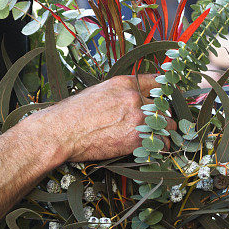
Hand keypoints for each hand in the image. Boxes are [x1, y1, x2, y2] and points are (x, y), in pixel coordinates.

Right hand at [36, 75, 174, 163]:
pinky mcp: (136, 138)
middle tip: (160, 122)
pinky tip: (158, 147)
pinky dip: (161, 145)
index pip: (156, 81)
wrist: (62, 132)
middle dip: (162, 114)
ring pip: (166, 123)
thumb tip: (135, 98)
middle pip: (163, 105)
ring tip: (162, 135)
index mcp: (125, 83)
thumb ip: (121, 93)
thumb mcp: (99, 91)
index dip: (163, 91)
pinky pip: (161, 142)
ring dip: (165, 130)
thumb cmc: (74, 114)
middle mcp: (134, 98)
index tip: (165, 99)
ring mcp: (137, 117)